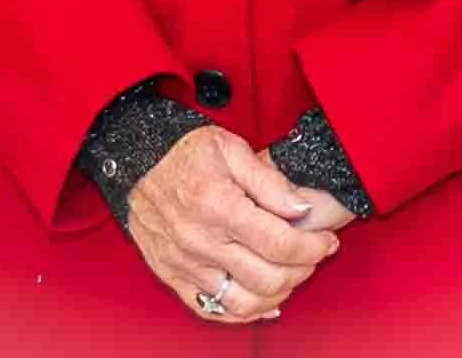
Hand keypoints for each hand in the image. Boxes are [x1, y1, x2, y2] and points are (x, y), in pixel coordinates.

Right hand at [127, 124, 340, 325]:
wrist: (135, 161)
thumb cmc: (182, 152)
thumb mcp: (230, 147)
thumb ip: (269, 179)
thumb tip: (301, 208)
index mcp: (218, 205)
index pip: (278, 243)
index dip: (312, 247)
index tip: (326, 241)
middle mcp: (200, 241)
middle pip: (267, 277)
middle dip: (302, 270)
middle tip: (313, 255)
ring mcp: (185, 264)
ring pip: (243, 303)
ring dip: (277, 295)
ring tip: (290, 275)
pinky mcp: (173, 277)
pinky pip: (212, 310)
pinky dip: (243, 313)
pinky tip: (261, 300)